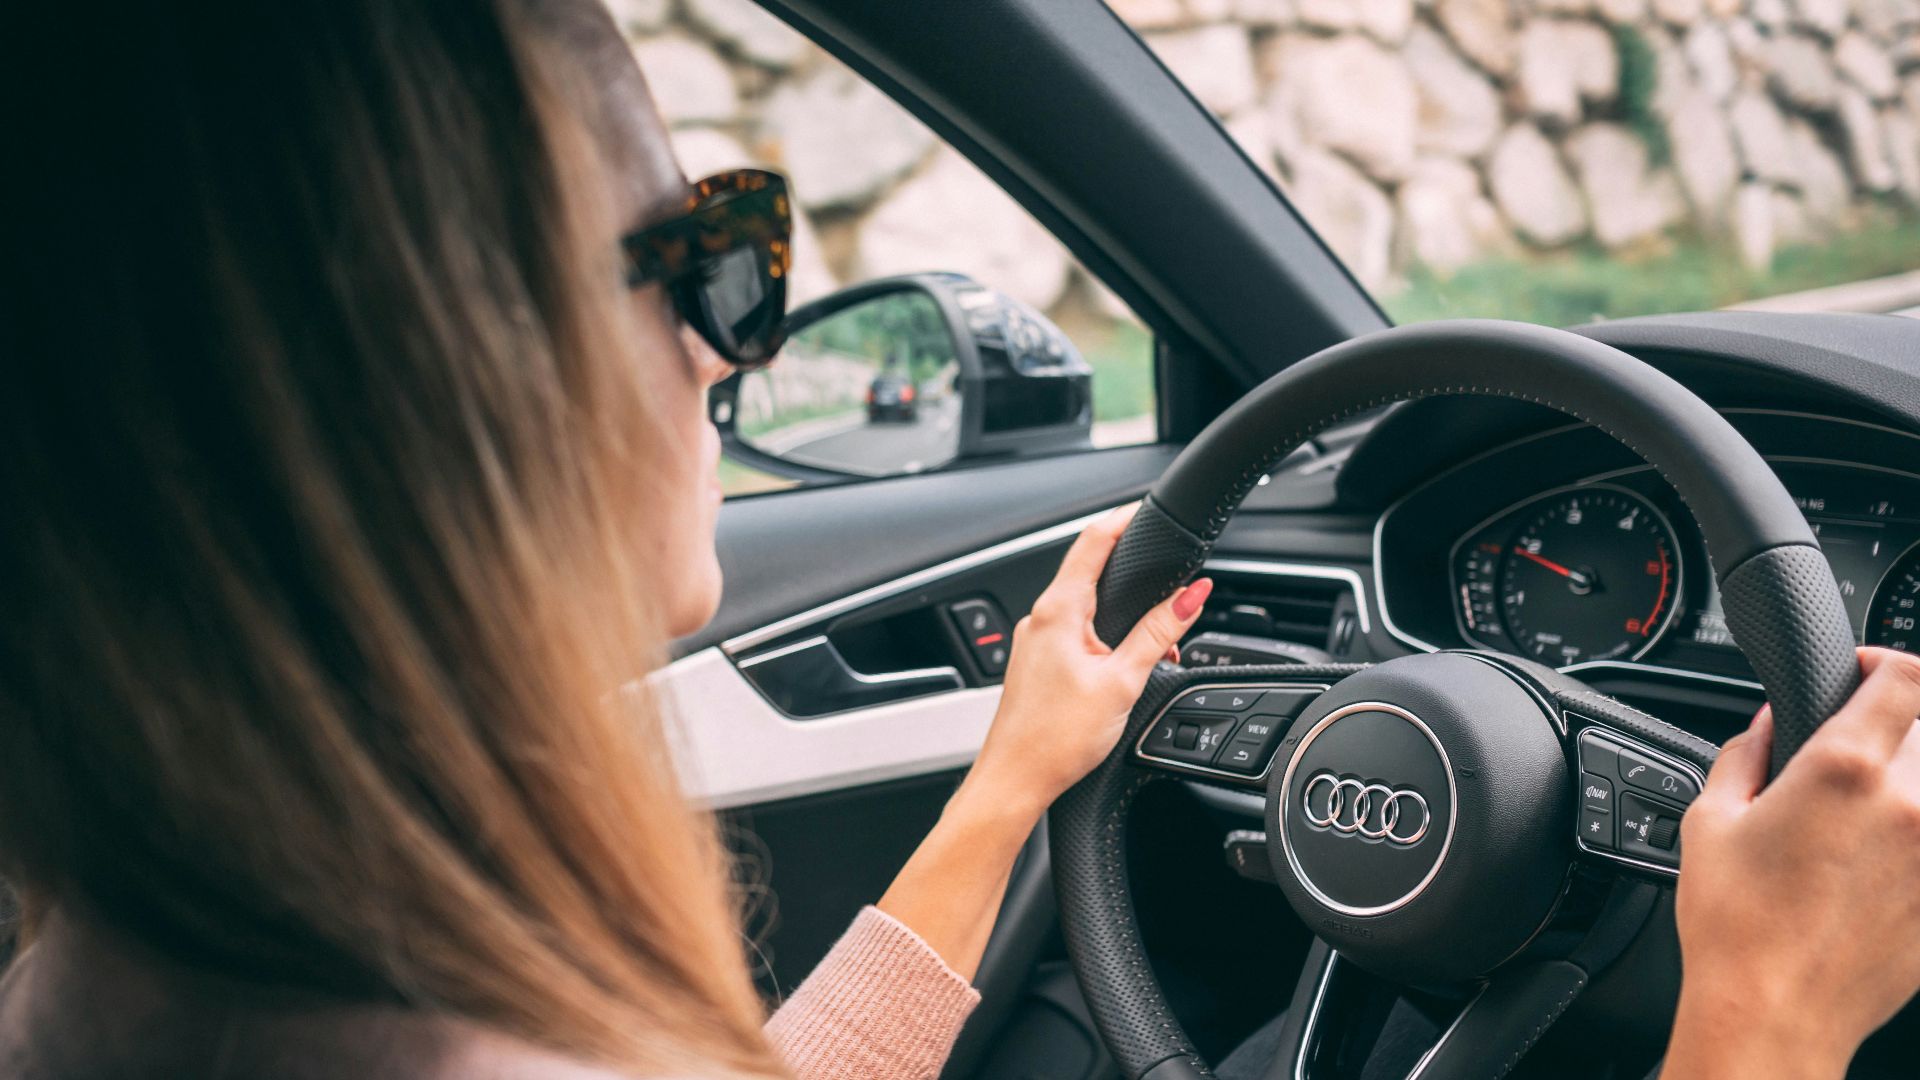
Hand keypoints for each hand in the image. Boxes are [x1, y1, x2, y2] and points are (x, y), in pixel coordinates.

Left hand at [965, 504, 1211, 819]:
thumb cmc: (1055, 739)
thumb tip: (1192, 594)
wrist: (1014, 781)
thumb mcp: (1122, 680)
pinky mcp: (1036, 664)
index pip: (1092, 541)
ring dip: (1121, 614)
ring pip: (1083, 607)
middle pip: (1089, 571)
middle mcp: (1039, 619)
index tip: (1147, 509)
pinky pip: (1073, 633)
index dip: (1123, 519)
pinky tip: (1122, 665)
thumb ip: (1159, 633)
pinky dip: (1103, 637)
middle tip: (1167, 575)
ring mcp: (1034, 641)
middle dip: (1131, 573)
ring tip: (1156, 642)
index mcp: (1058, 611)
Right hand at [1666, 648, 1919, 1078]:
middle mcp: (1908, 805)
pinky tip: (1869, 859)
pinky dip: (1909, 835)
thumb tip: (1769, 725)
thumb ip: (1746, 754)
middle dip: (1894, 724)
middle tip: (1853, 745)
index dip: (1887, 661)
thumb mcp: (1711, 820)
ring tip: (1863, 804)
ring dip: (1907, 780)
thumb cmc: (1735, 925)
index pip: (1909, 677)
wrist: (1774, 1014)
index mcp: (1845, 770)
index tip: (1862, 672)